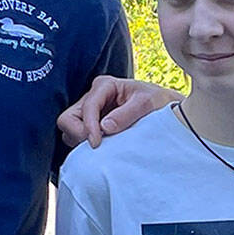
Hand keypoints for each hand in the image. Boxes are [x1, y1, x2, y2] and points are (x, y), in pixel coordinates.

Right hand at [58, 77, 181, 147]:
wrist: (165, 108)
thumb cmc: (156, 101)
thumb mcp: (146, 103)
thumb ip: (127, 114)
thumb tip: (105, 128)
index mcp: (104, 85)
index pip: (87, 107)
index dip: (89, 126)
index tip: (96, 143)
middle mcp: (93, 97)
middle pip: (68, 118)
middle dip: (78, 133)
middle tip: (96, 146)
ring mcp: (90, 112)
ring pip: (69, 129)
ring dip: (81, 140)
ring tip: (101, 147)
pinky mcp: (91, 125)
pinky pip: (77, 137)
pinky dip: (84, 144)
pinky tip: (101, 149)